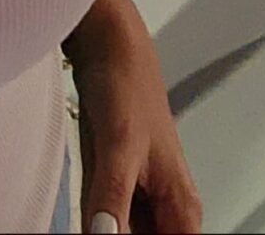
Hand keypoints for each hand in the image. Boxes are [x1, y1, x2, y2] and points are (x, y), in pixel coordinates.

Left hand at [65, 0, 201, 233]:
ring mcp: (135, 204)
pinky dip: (90, 224)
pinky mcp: (112, 194)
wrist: (105, 48)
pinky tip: (83, 208)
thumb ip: (111, 201)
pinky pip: (101, 227)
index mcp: (182, 209)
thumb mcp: (119, 148)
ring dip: (101, 229)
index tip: (112, 234)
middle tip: (96, 220)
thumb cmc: (128, 84)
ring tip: (95, 192)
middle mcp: (164, 211)